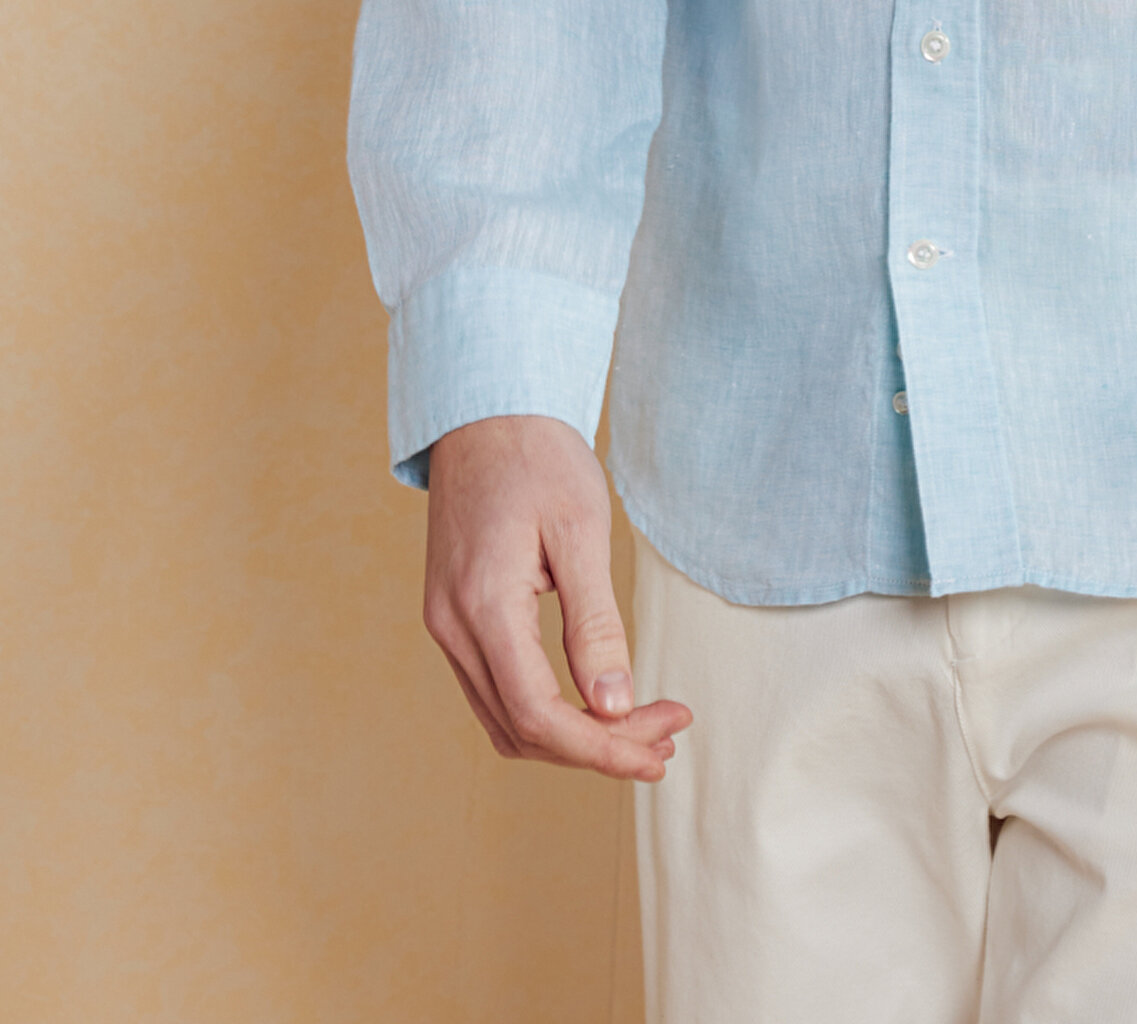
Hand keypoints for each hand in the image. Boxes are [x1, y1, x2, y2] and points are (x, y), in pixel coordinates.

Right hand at [422, 413, 691, 778]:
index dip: (603, 747)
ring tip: (641, 729)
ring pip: (506, 721)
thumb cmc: (537, 457)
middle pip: (524, 730)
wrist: (485, 412)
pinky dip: (545, 711)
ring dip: (573, 738)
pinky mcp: (453, 617)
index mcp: (483, 607)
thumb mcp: (580, 530)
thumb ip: (595, 623)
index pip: (541, 715)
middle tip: (667, 737)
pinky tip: (594, 702)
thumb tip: (614, 707)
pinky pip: (495, 692)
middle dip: (599, 747)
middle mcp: (452, 628)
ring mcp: (446, 626)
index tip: (661, 745)